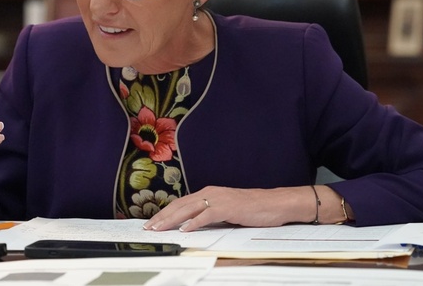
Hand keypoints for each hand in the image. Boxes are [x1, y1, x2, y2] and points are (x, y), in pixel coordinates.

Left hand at [143, 186, 314, 231]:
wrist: (274, 203)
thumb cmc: (252, 208)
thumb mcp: (226, 211)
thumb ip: (210, 215)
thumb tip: (193, 225)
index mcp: (208, 193)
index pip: (181, 203)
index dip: (165, 212)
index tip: (152, 222)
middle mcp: (210, 192)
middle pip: (180, 205)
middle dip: (162, 216)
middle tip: (148, 227)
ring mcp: (218, 199)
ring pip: (188, 208)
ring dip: (171, 219)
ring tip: (159, 228)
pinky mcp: (228, 207)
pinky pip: (206, 214)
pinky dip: (194, 222)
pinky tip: (185, 229)